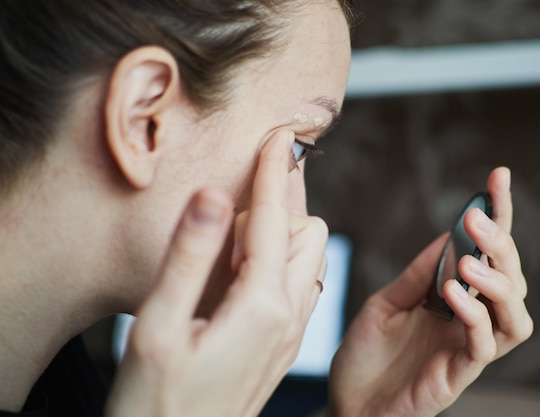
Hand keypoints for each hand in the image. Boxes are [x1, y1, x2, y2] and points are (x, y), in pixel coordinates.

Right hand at [105, 130, 327, 416]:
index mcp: (263, 305)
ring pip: (309, 258)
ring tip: (236, 232)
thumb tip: (214, 196)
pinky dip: (282, 258)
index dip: (274, 172)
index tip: (279, 136)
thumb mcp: (159, 326)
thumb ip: (190, 256)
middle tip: (235, 201)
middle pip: (309, 233)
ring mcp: (291, 332)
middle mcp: (290, 316)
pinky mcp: (282, 343)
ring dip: (283, 232)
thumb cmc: (157, 402)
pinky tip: (244, 264)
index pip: (275, 219)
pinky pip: (299, 284)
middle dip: (282, 204)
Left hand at [327, 167, 532, 416]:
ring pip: (514, 315)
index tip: (499, 178)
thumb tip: (449, 234)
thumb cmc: (365, 354)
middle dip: (501, 245)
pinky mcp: (458, 376)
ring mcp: (467, 350)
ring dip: (498, 283)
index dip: (498, 216)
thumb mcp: (387, 301)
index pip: (487, 254)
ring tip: (471, 261)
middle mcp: (469, 322)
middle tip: (477, 220)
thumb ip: (420, 274)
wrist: (345, 402)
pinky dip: (474, 315)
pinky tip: (453, 293)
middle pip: (511, 279)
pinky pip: (482, 345)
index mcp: (455, 299)